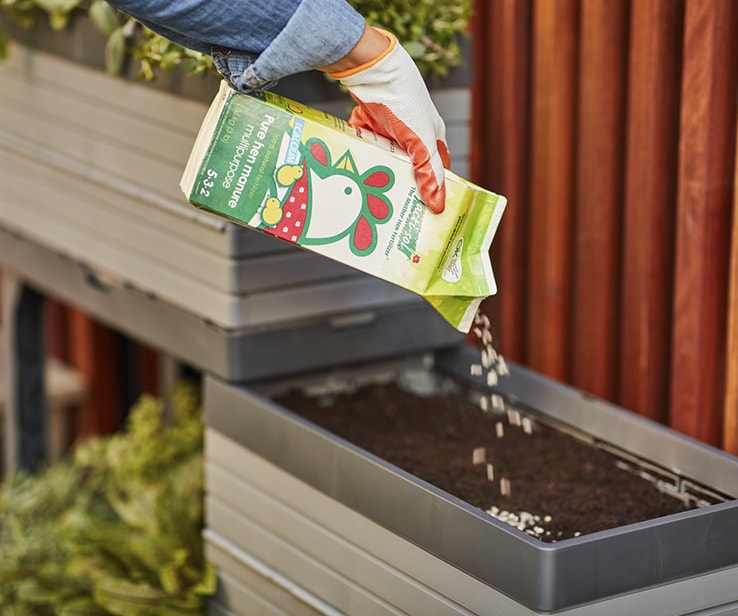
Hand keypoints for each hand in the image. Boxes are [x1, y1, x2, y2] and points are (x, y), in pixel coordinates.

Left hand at [324, 27, 449, 213]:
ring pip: (383, 160)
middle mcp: (411, 135)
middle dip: (398, 187)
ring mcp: (389, 130)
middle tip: (389, 213)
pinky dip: (360, 158)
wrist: (371, 69)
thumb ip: (427, 172)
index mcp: (432, 137)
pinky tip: (352, 175)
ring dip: (376, 174)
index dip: (430, 191)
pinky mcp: (369, 125)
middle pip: (406, 168)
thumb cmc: (404, 101)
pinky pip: (366, 147)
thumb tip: (438, 206)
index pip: (434, 171)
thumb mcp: (419, 141)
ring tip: (367, 200)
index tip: (420, 214)